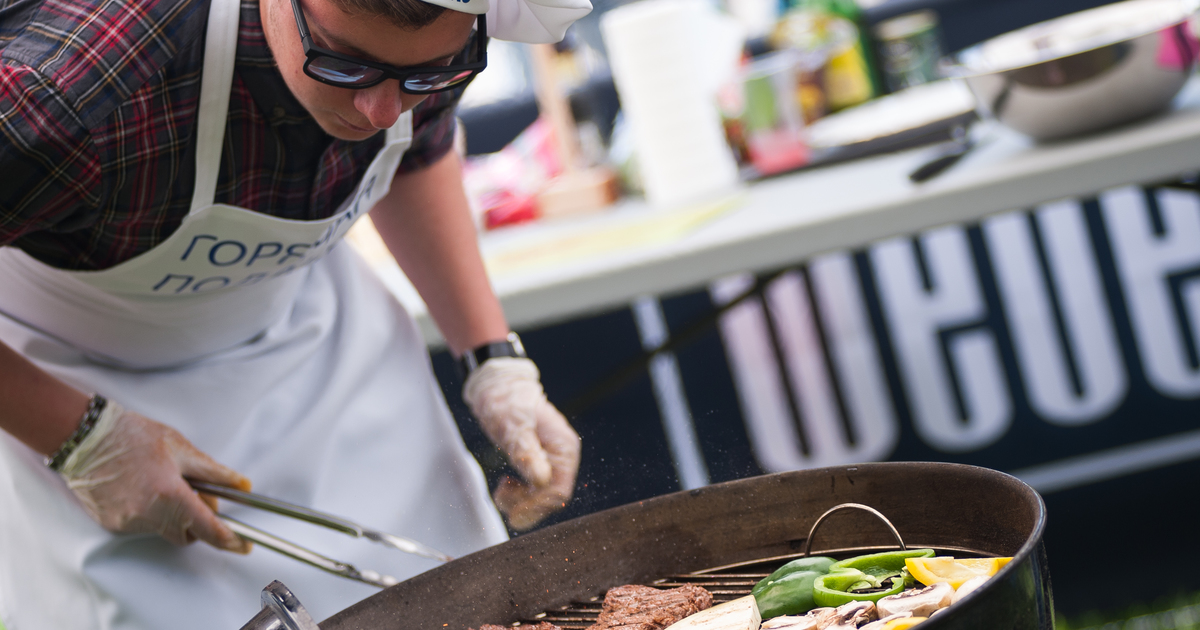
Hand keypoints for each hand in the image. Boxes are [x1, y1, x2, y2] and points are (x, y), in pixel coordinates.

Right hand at [57, 400, 251, 552]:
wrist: (86, 438)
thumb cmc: (132, 437)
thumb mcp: (182, 449)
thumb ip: (215, 473)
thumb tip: (242, 486)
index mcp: (169, 494)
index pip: (208, 529)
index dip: (230, 540)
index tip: (244, 545)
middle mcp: (147, 514)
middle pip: (188, 534)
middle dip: (199, 520)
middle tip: (198, 493)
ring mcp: (127, 522)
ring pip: (165, 530)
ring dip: (175, 515)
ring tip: (166, 482)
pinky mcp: (112, 524)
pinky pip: (144, 526)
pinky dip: (153, 513)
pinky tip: (146, 488)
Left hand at [463, 357, 580, 530]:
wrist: (498, 387)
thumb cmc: (509, 401)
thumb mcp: (515, 427)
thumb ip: (527, 454)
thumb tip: (541, 481)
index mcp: (564, 448)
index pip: (559, 490)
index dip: (538, 506)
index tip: (516, 514)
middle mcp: (560, 457)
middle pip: (550, 496)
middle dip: (527, 504)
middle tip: (503, 498)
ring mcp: (549, 460)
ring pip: (540, 496)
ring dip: (520, 500)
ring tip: (501, 490)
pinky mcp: (536, 463)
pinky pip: (531, 489)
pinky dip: (517, 493)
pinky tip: (505, 485)